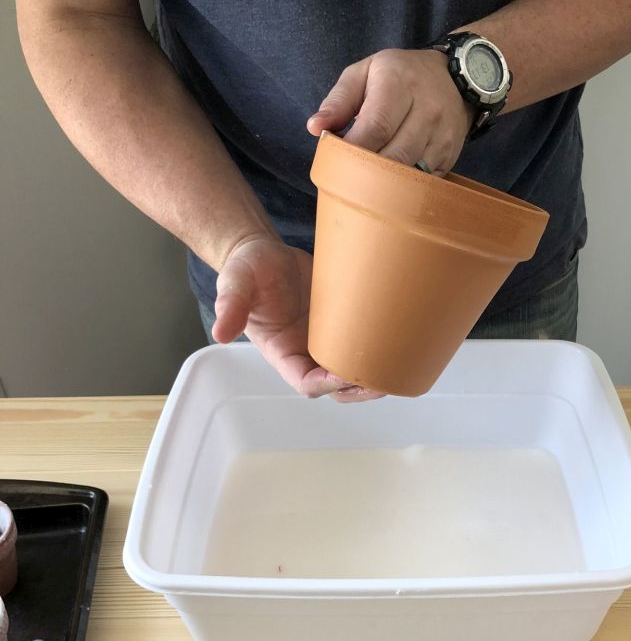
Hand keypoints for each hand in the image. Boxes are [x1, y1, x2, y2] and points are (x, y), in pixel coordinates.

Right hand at [213, 236, 383, 401]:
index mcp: (281, 351)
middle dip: (358, 388)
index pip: (305, 381)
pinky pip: (360, 344)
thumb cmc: (247, 269)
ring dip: (373, 374)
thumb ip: (230, 306)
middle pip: (335, 385)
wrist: (266, 252)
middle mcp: (305, 351)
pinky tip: (400, 344)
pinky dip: (377, 350)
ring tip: (399, 368)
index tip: (345, 374)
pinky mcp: (341, 323)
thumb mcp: (235, 282)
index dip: (326, 383)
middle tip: (384, 380)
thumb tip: (219, 334)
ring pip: (351, 370)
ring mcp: (325, 339)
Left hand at [306, 48, 473, 174]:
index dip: (353, 150)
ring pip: (410, 172)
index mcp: (399, 84)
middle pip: (395, 154)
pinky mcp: (450, 155)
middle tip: (347, 180)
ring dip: (384, 184)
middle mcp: (427, 109)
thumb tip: (316, 128)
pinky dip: (404, 187)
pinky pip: (424, 180)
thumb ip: (338, 100)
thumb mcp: (365, 73)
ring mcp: (442, 135)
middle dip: (367, 172)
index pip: (376, 126)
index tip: (335, 163)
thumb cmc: (400, 76)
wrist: (456, 78)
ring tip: (364, 186)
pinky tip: (388, 185)